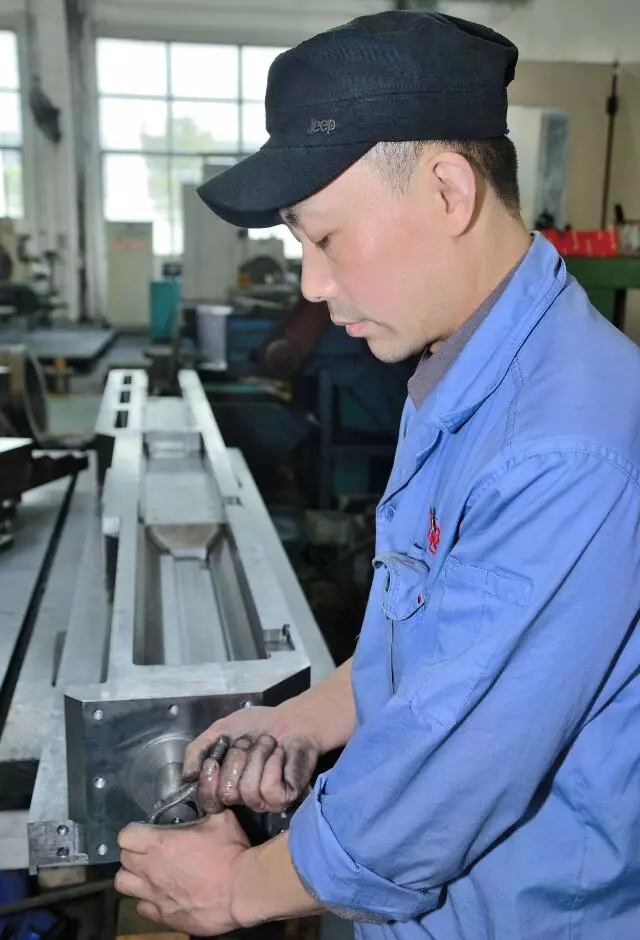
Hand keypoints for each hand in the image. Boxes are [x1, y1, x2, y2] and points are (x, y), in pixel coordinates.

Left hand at [116, 812, 249, 935]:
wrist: (241, 891)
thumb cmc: (231, 854)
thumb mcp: (221, 819)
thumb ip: (206, 808)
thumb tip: (205, 799)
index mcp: (161, 843)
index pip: (126, 835)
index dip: (134, 831)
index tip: (144, 831)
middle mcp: (151, 869)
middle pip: (122, 859)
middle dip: (133, 852)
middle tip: (149, 850)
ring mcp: (155, 895)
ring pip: (123, 884)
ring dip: (134, 877)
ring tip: (149, 873)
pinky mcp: (164, 916)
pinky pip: (142, 907)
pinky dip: (148, 900)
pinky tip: (163, 894)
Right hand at [183, 706, 318, 814]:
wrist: (292, 719)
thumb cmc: (258, 725)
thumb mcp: (221, 730)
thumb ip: (198, 750)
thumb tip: (187, 776)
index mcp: (226, 784)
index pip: (208, 801)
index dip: (208, 783)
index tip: (213, 761)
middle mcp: (243, 798)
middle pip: (226, 793)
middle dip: (237, 759)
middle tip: (249, 743)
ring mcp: (263, 801)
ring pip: (248, 791)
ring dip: (257, 757)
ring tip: (268, 744)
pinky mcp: (283, 798)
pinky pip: (268, 788)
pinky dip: (272, 763)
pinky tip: (279, 754)